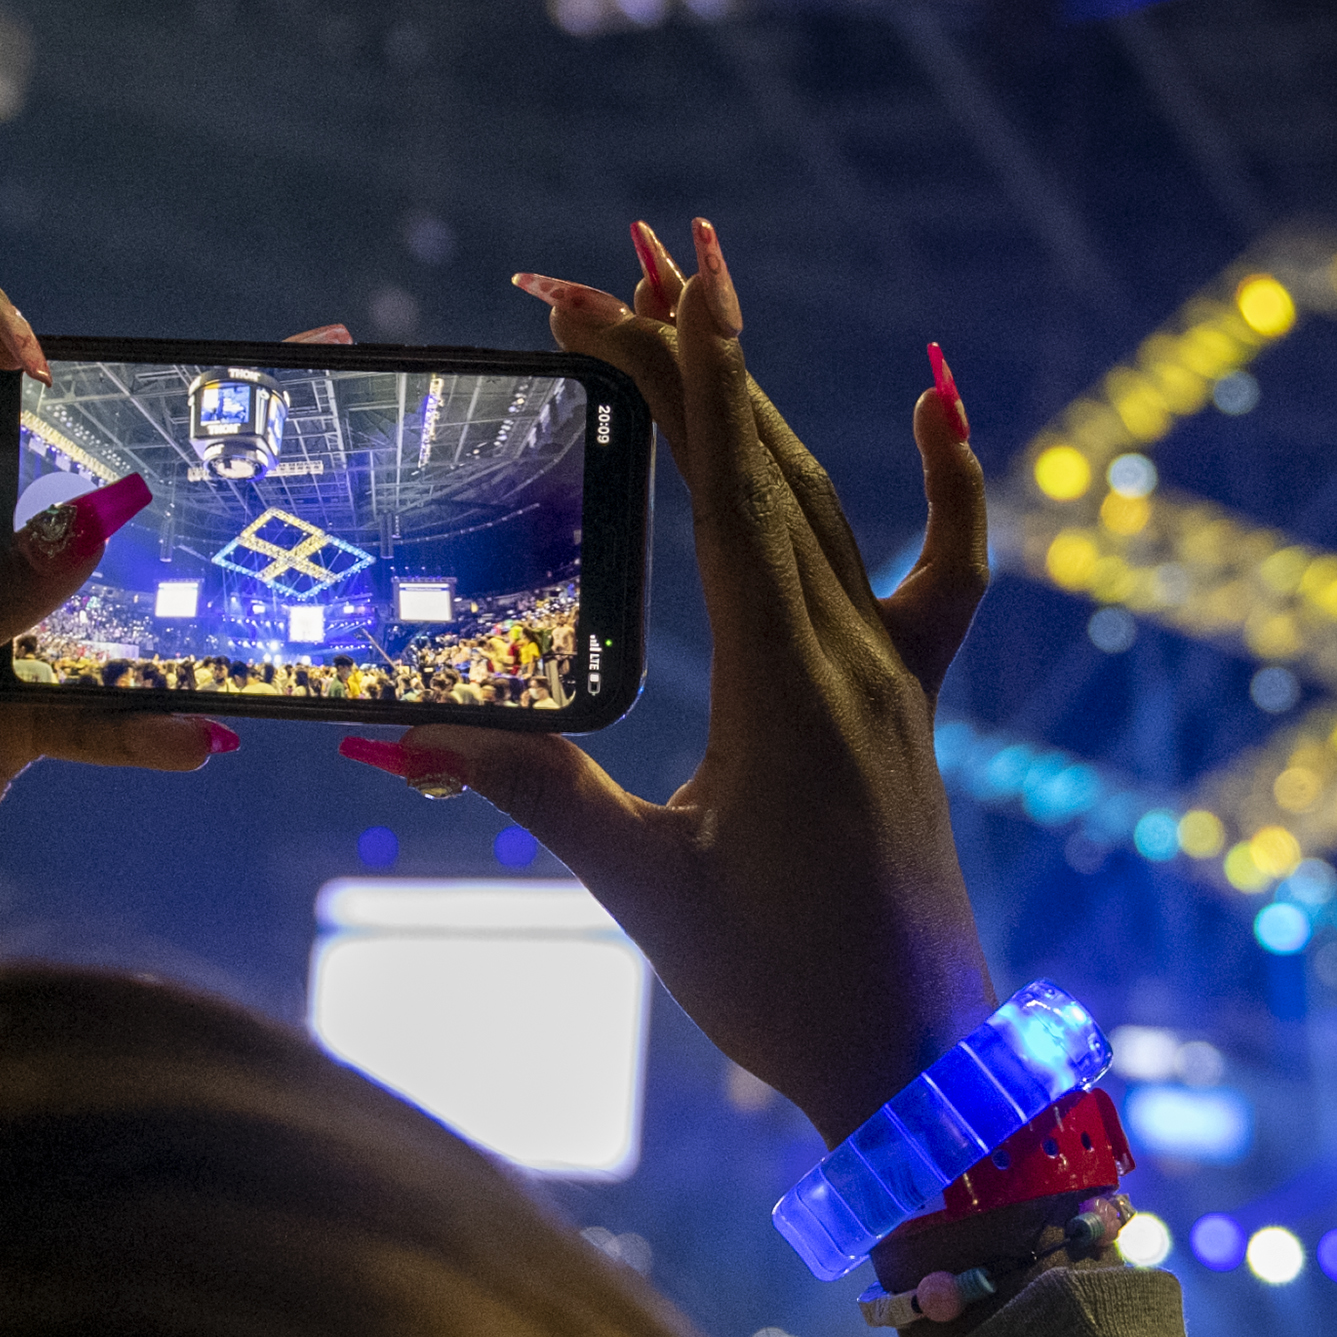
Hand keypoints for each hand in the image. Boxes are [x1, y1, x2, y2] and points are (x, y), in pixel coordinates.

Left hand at [0, 278, 269, 1090]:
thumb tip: (98, 523)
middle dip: (108, 440)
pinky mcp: (1, 722)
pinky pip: (91, 704)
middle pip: (20, 462)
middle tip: (211, 428)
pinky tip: (196, 737)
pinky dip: (143, 722)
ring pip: (76, 587)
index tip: (38, 356)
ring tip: (230, 589)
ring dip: (150, 595)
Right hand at [344, 222, 994, 1144]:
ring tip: (695, 301)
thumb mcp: (644, 885)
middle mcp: (852, 657)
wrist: (916, 1063)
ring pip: (830, 500)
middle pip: (766, 470)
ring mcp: (896, 672)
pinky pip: (944, 567)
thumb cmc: (781, 986)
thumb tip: (392, 743)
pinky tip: (934, 399)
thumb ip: (531, 793)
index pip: (728, 494)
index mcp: (784, 689)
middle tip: (597, 273)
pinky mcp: (914, 699)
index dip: (678, 381)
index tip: (632, 285)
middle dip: (684, 363)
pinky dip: (943, 479)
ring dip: (759, 400)